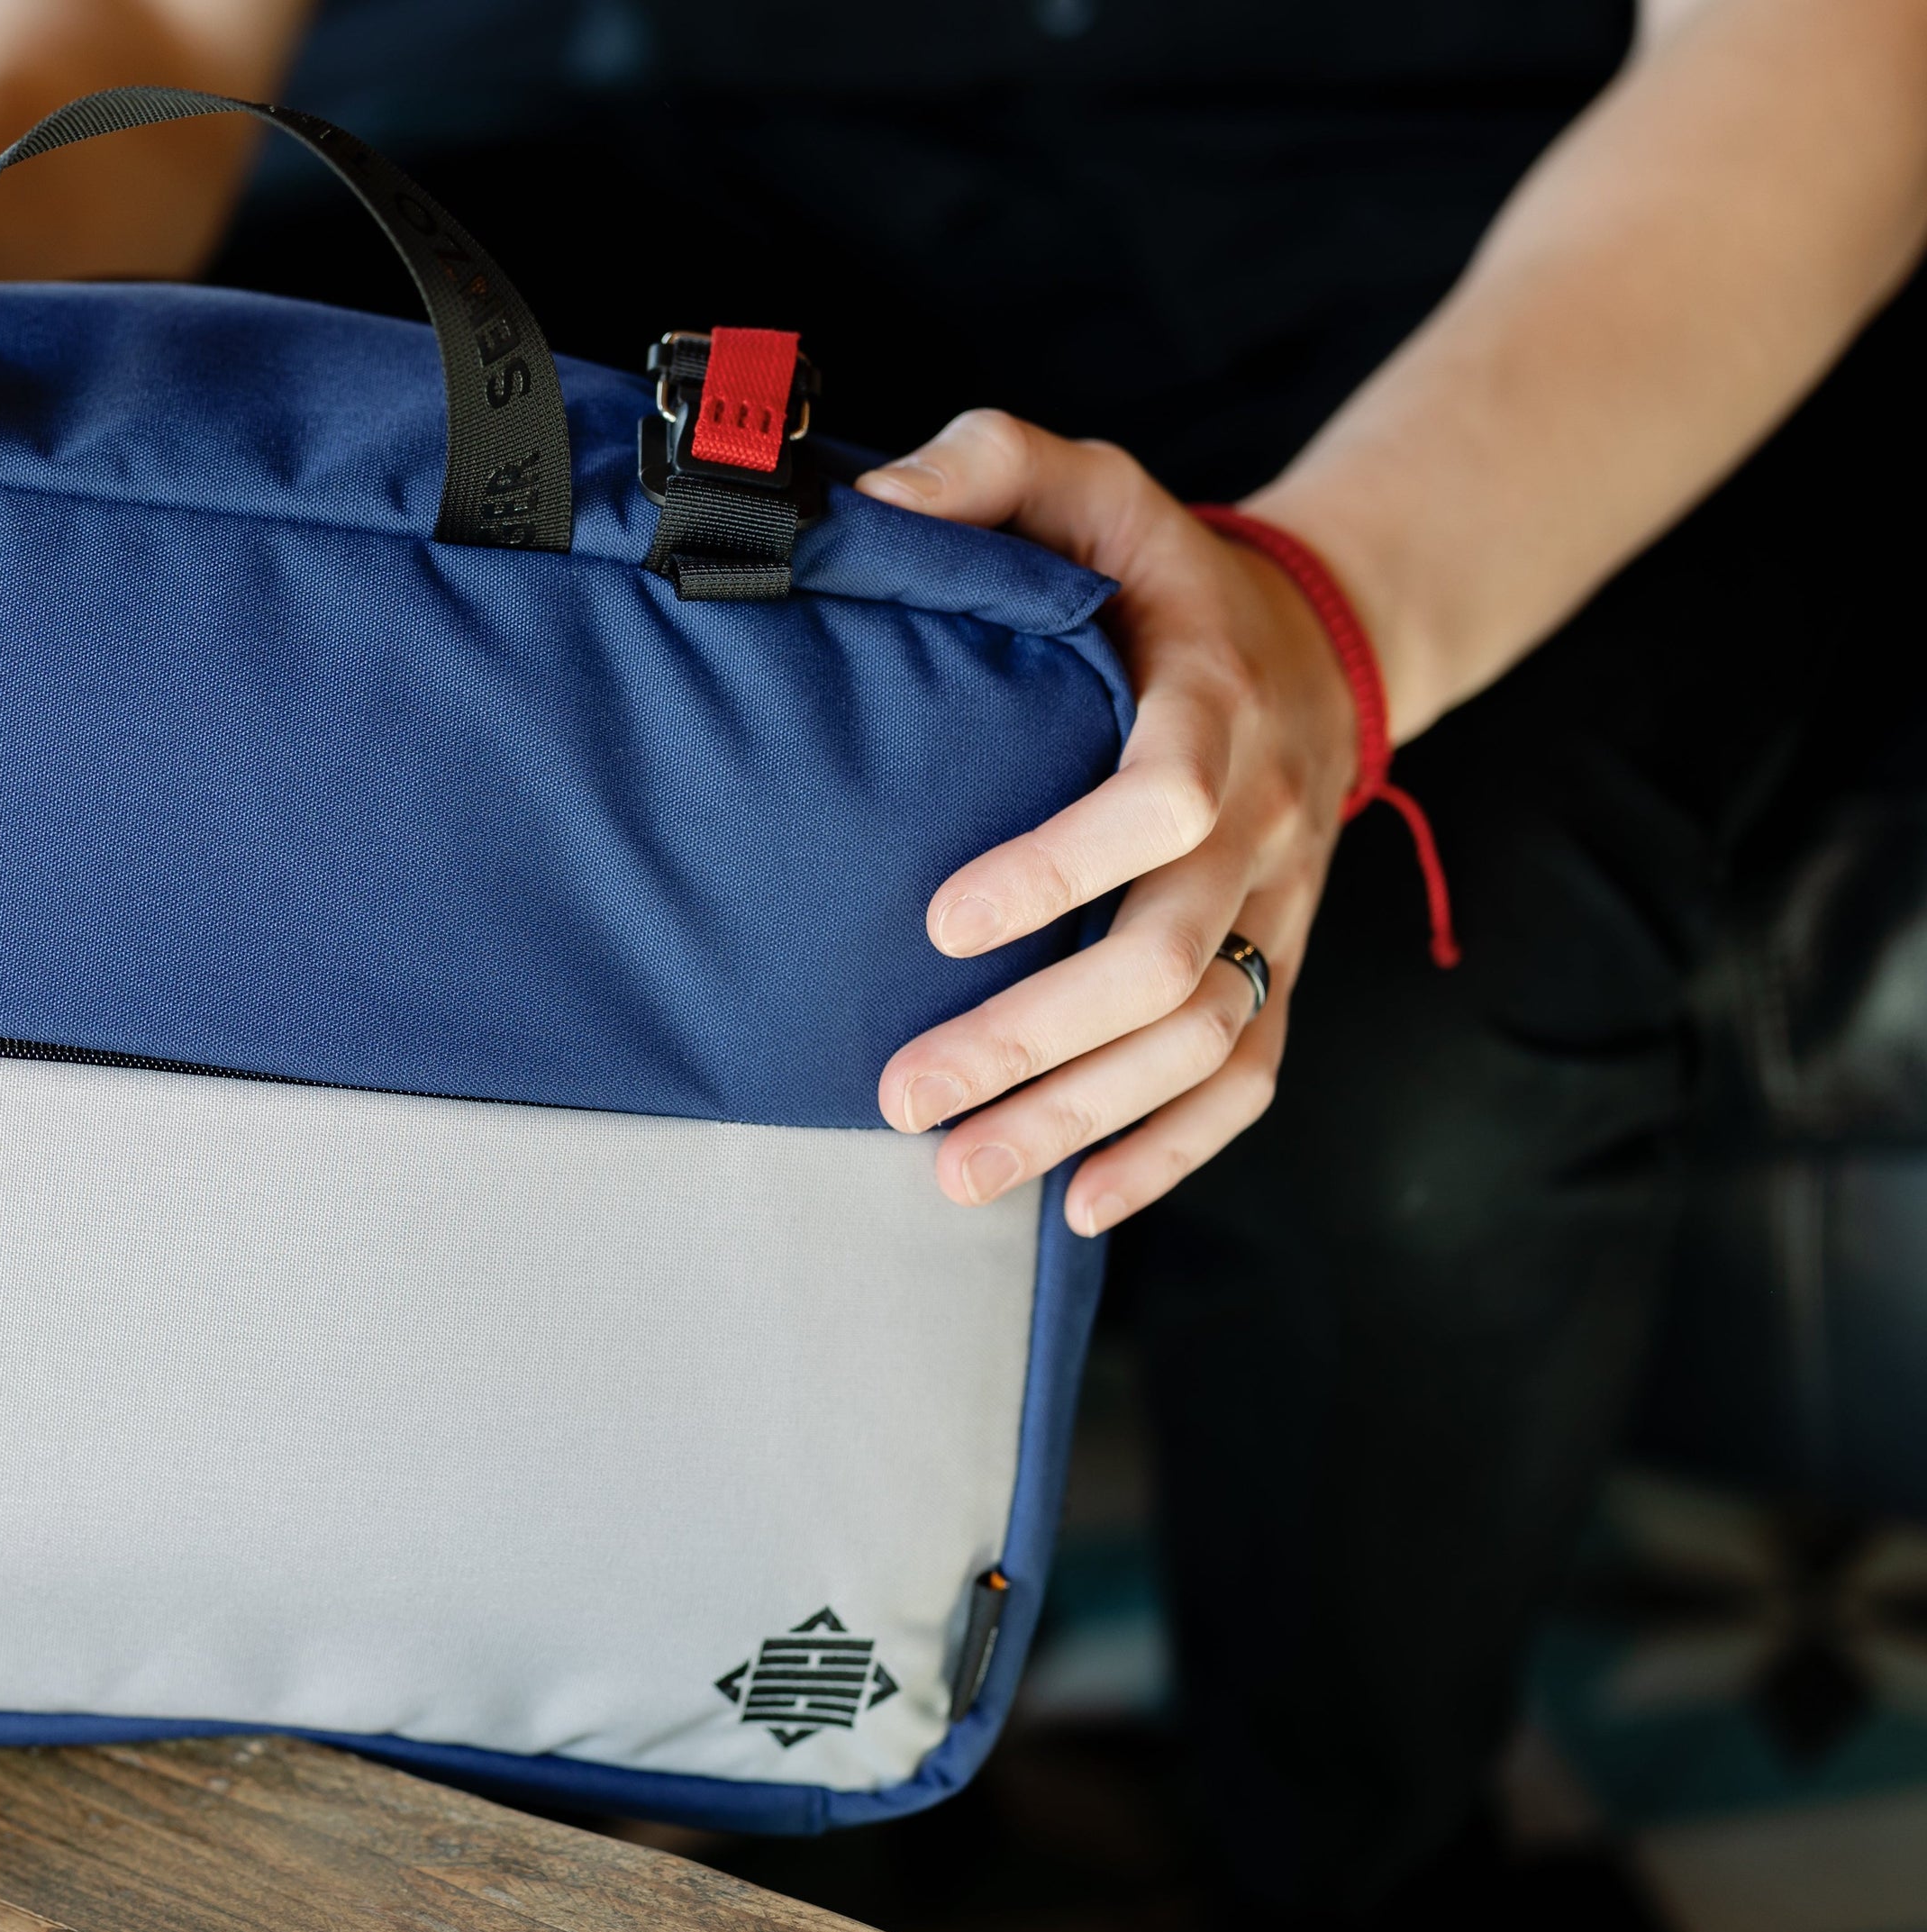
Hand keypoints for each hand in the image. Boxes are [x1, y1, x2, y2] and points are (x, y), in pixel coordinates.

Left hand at [857, 412, 1360, 1234]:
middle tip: (903, 1091)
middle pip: (1168, 956)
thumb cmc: (1156, 565)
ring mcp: (1276, 904)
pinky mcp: (1276, 962)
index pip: (1166, 796)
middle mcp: (1259, 817)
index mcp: (1210, 697)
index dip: (1061, 864)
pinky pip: (1247, 1077)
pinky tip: (1080, 1204)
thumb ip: (987, 466)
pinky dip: (1171, 1153)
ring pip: (1200, 1038)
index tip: (941, 919)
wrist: (1315, 635)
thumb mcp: (1085, 479)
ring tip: (956, 1172)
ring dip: (1081, 1118)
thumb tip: (878, 508)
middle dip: (1033, 1037)